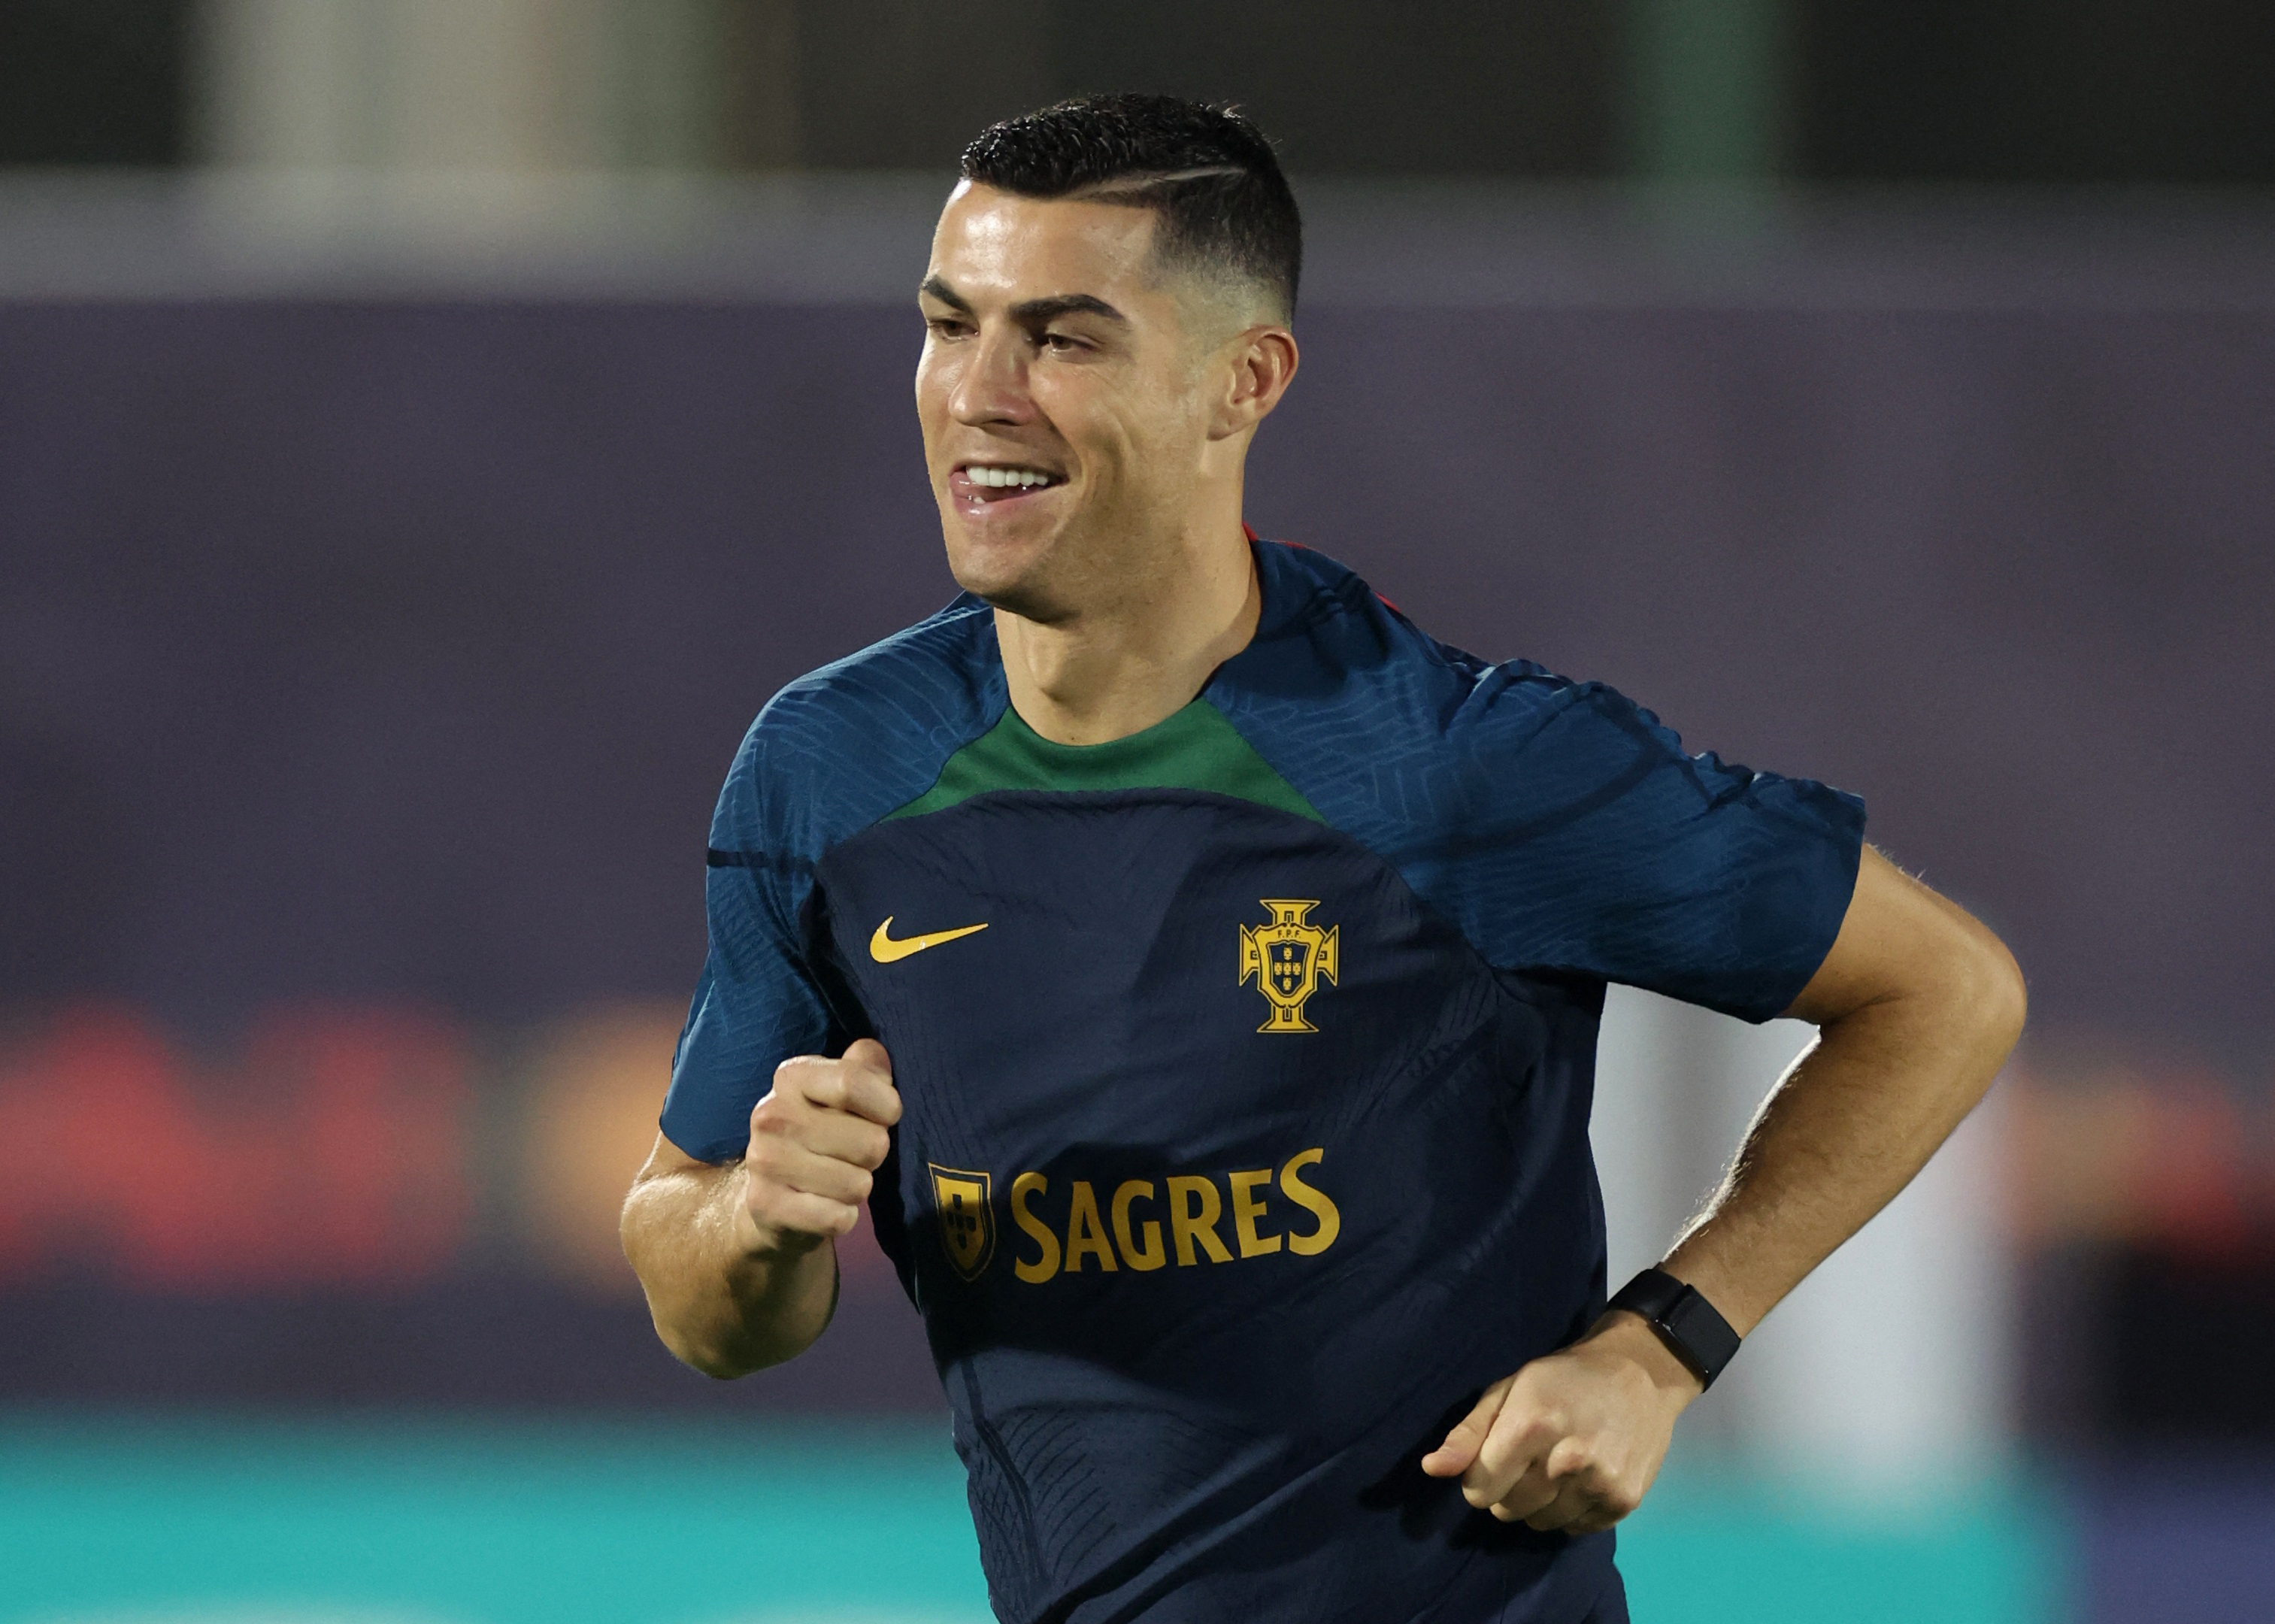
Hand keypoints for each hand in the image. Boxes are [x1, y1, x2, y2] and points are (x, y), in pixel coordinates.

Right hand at [739, 1038, 900, 1252]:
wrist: (772, 1197)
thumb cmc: (822, 1134)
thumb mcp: (842, 1093)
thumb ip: (865, 1067)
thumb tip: (876, 1054)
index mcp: (791, 1076)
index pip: (854, 1083)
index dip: (887, 1106)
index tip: (886, 1116)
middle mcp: (771, 1115)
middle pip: (869, 1141)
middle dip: (874, 1154)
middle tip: (853, 1155)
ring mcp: (764, 1161)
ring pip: (858, 1185)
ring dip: (858, 1187)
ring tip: (837, 1179)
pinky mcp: (766, 1206)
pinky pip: (839, 1218)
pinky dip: (843, 1217)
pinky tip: (824, 1206)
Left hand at [1419, 1312, 1700, 1532]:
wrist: (1641, 1375)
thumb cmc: (1564, 1378)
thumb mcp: (1509, 1390)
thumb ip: (1469, 1433)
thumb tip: (1431, 1469)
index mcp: (1531, 1426)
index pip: (1479, 1490)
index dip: (1479, 1478)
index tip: (1496, 1459)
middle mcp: (1566, 1460)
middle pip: (1508, 1511)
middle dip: (1508, 1490)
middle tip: (1529, 1459)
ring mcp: (1599, 1484)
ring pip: (1540, 1524)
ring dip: (1540, 1504)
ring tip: (1556, 1467)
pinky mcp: (1624, 1502)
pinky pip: (1575, 1529)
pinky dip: (1571, 1511)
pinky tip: (1582, 1478)